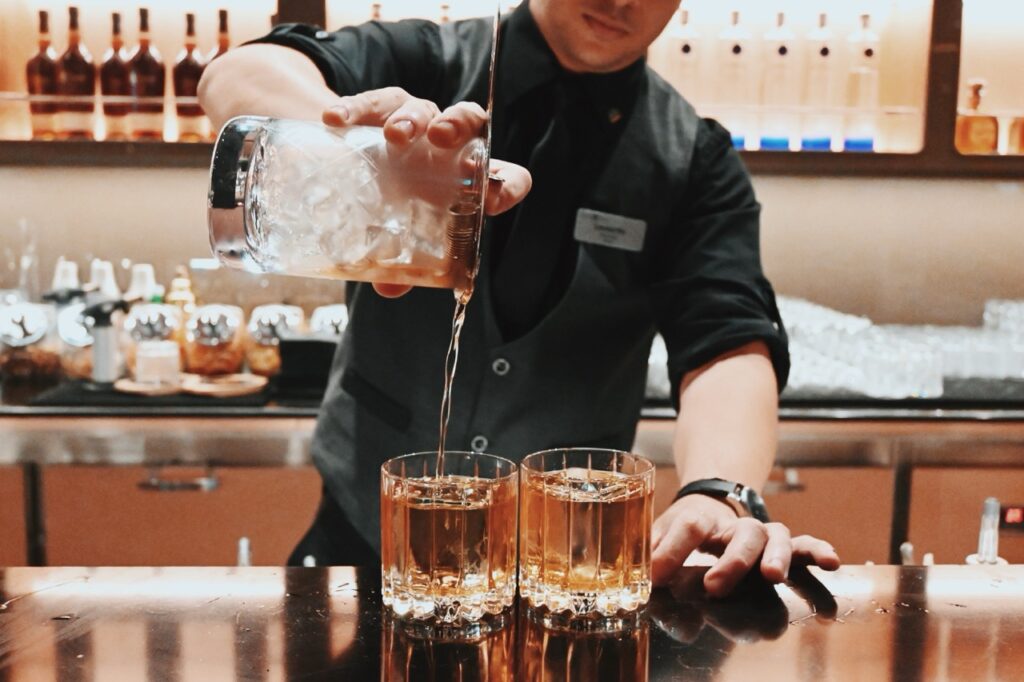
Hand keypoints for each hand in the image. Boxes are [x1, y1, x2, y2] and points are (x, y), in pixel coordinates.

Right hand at [322, 88, 531, 298]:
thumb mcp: (397, 235)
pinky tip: (335, 121)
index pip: (506, 176)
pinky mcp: (380, 108)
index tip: (494, 198)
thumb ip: (398, 263)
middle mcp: (446, 146)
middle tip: (439, 140)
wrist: (348, 165)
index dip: (508, 185)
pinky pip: (373, 103)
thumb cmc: (388, 205)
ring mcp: (415, 121)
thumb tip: (389, 289)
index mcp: (466, 180)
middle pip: (468, 121)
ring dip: (412, 118)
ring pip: (424, 107)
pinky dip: (355, 109)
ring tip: (394, 136)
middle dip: (458, 126)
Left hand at [651, 494, 839, 597]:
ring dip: (776, 555)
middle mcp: (734, 526)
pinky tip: (831, 561)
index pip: (690, 526)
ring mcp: (761, 534)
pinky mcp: (783, 545)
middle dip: (732, 561)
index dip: (673, 549)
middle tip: (714, 585)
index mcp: (700, 519)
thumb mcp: (661, 533)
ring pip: (775, 536)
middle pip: (740, 534)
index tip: (657, 574)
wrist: (711, 503)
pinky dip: (818, 550)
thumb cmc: (685, 528)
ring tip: (773, 575)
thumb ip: (653, 552)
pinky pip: (804, 544)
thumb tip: (646, 577)